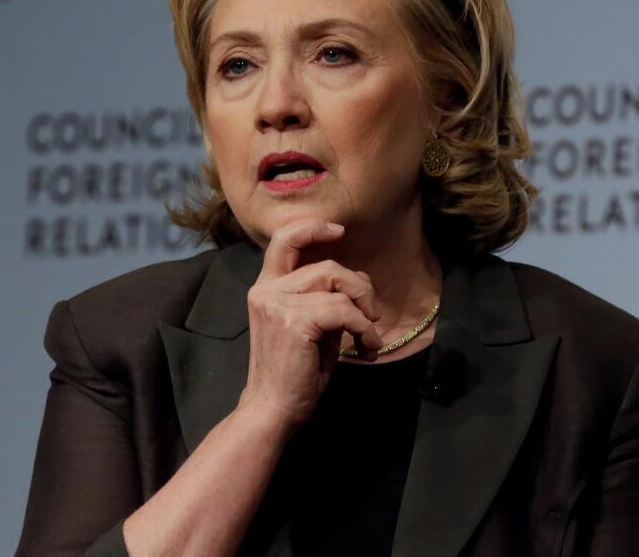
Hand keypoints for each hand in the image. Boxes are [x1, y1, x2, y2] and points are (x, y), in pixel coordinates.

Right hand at [237, 218, 382, 432]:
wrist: (273, 410)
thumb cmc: (295, 373)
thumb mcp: (314, 327)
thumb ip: (329, 299)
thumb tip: (361, 280)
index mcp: (266, 288)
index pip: (283, 240)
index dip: (312, 228)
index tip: (339, 231)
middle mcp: (266, 290)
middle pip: (326, 266)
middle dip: (359, 288)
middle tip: (372, 317)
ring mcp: (277, 304)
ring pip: (336, 283)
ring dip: (364, 310)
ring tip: (369, 338)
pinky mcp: (294, 322)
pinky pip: (343, 311)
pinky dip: (364, 328)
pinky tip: (367, 349)